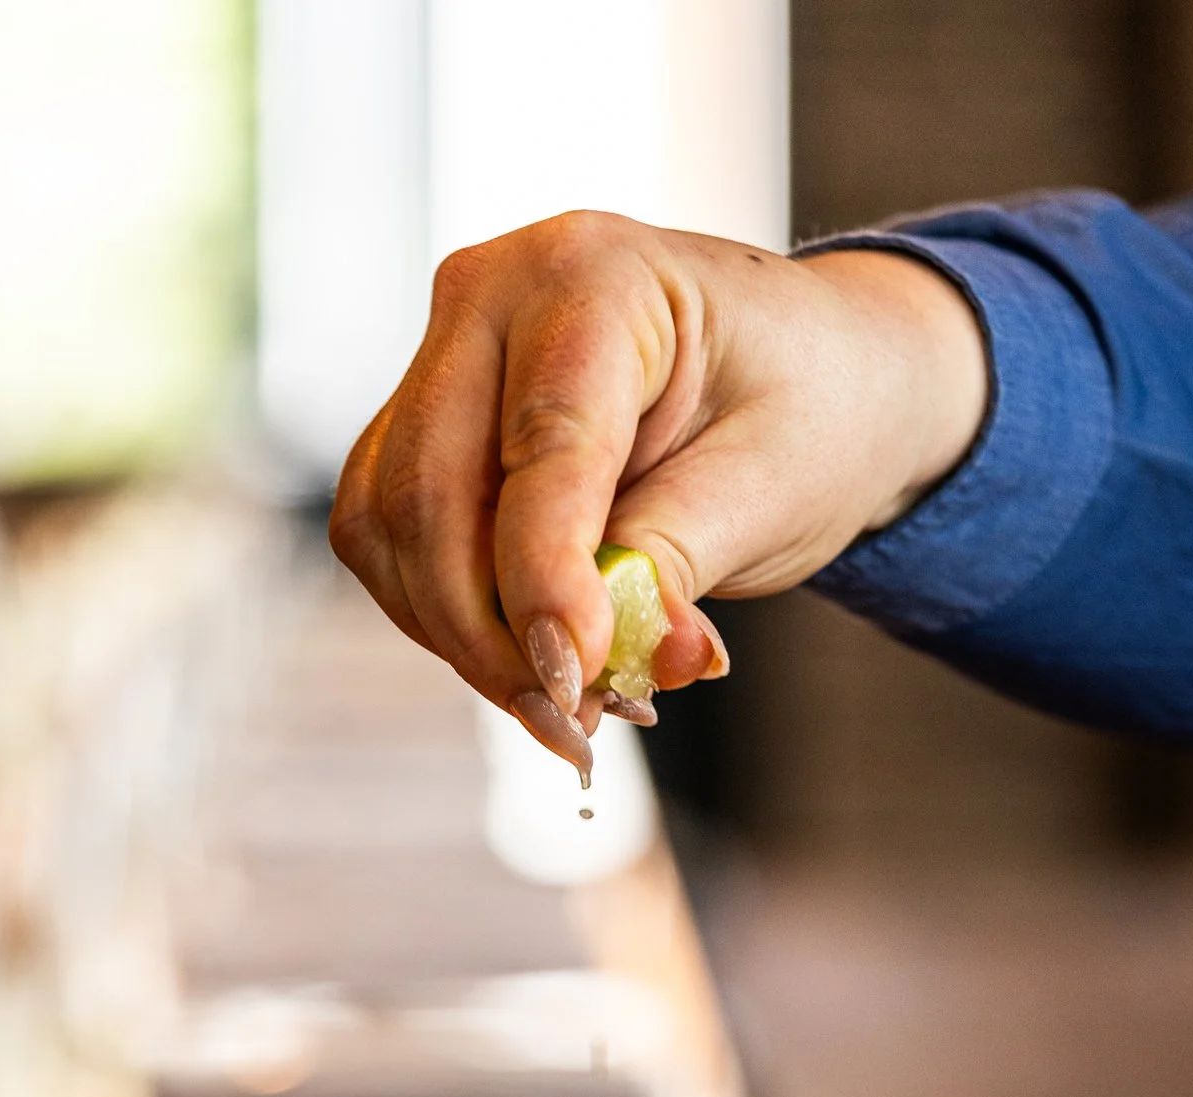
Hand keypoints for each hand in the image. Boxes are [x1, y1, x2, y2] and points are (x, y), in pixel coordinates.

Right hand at [330, 210, 987, 775]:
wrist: (804, 371)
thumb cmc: (802, 405)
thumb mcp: (768, 484)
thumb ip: (678, 564)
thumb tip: (629, 663)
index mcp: (592, 276)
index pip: (541, 448)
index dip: (543, 580)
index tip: (571, 680)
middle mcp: (488, 297)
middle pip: (429, 494)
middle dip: (489, 634)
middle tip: (570, 723)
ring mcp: (440, 358)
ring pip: (389, 529)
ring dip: (460, 638)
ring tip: (563, 703)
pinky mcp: (419, 426)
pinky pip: (391, 540)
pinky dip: (446, 617)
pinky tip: (526, 656)